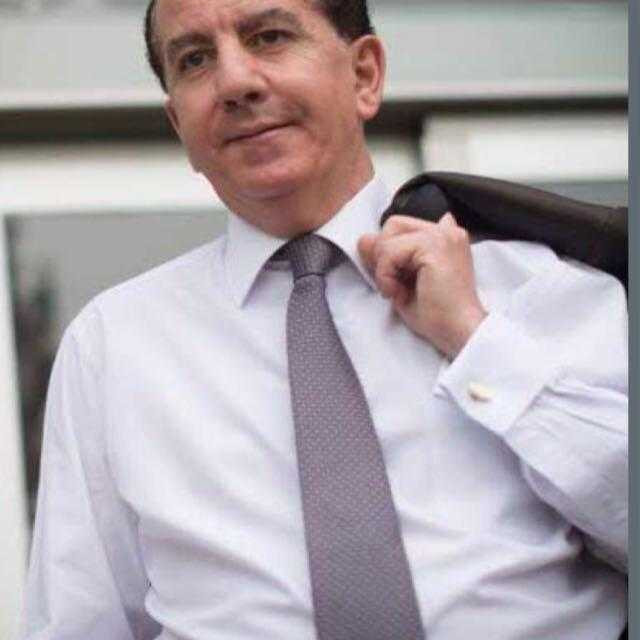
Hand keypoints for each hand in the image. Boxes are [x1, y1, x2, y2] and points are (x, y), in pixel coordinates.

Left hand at [358, 213, 486, 358]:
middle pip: (393, 225)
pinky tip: (397, 292)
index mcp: (444, 237)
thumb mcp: (402, 281)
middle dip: (383, 255)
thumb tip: (364, 239)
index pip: (401, 228)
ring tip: (397, 291)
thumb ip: (385, 258)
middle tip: (392, 285)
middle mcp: (446, 231)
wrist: (459, 333)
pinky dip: (385, 275)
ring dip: (383, 268)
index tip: (395, 282)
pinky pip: (389, 251)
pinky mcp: (434, 246)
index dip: (388, 253)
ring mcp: (442, 235)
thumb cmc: (437, 315)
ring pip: (388, 237)